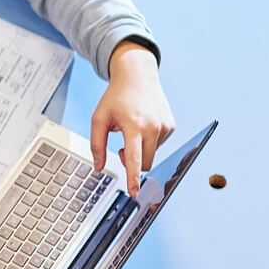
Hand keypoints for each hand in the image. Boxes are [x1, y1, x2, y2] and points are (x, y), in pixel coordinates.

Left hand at [91, 41, 175, 197]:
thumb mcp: (99, 118)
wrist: (138, 76)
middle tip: (119, 147)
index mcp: (134, 125)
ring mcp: (165, 126)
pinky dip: (148, 141)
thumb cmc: (116, 97)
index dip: (133, 177)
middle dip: (132, 162)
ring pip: (152, 154)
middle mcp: (153, 126)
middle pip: (145, 162)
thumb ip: (96, 145)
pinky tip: (142, 125)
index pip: (134, 158)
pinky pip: (158, 145)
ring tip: (131, 129)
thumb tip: (98, 168)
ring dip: (140, 149)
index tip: (135, 192)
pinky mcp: (171, 126)